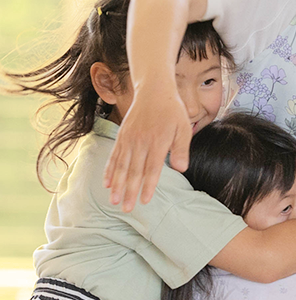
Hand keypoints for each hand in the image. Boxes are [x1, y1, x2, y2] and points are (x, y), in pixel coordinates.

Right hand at [103, 83, 191, 211]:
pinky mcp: (122, 136)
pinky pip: (114, 156)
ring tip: (113, 201)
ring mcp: (129, 139)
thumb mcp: (184, 128)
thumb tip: (181, 169)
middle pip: (134, 171)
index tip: (144, 201)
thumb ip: (181, 149)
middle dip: (129, 191)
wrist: (154, 90)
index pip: (152, 169)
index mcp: (158, 142)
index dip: (148, 186)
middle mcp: (141, 142)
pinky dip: (109, 170)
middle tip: (126, 209)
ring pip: (121, 166)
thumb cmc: (173, 111)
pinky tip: (107, 183)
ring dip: (116, 185)